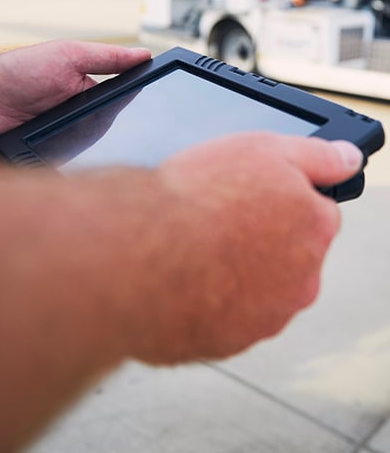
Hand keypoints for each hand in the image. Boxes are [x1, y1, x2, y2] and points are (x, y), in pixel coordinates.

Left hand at [0, 40, 150, 167]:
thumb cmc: (15, 72)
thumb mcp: (67, 55)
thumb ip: (106, 57)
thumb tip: (145, 55)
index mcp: (86, 98)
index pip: (119, 108)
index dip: (137, 110)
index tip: (156, 109)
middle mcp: (77, 126)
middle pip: (109, 139)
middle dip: (113, 135)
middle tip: (114, 128)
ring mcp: (61, 149)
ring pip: (90, 163)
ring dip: (90, 156)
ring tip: (81, 143)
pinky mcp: (44, 170)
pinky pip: (65, 180)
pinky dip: (69, 178)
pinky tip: (68, 171)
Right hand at [126, 133, 363, 362]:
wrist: (140, 253)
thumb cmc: (196, 198)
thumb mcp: (262, 148)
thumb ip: (317, 155)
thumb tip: (349, 158)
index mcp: (314, 228)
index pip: (314, 213)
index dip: (278, 200)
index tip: (248, 197)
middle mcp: (301, 279)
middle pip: (287, 255)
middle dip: (259, 238)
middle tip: (216, 220)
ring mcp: (266, 316)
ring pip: (256, 289)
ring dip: (233, 271)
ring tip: (192, 248)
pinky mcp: (229, 341)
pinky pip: (223, 315)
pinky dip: (207, 298)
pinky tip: (181, 276)